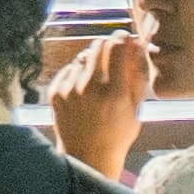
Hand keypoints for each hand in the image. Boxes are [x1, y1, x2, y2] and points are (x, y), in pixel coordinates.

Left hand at [47, 29, 151, 178]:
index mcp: (114, 92)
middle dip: (107, 45)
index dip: (122, 37)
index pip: (116, 47)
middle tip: (112, 55)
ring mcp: (69, 91)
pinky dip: (76, 74)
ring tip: (97, 81)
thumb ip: (138, 74)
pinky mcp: (55, 93)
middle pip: (97, 46)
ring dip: (91, 62)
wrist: (87, 156)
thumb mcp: (136, 107)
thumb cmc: (118, 133)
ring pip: (82, 57)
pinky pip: (68, 69)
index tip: (124, 38)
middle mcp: (89, 88)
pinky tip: (83, 91)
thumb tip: (138, 45)